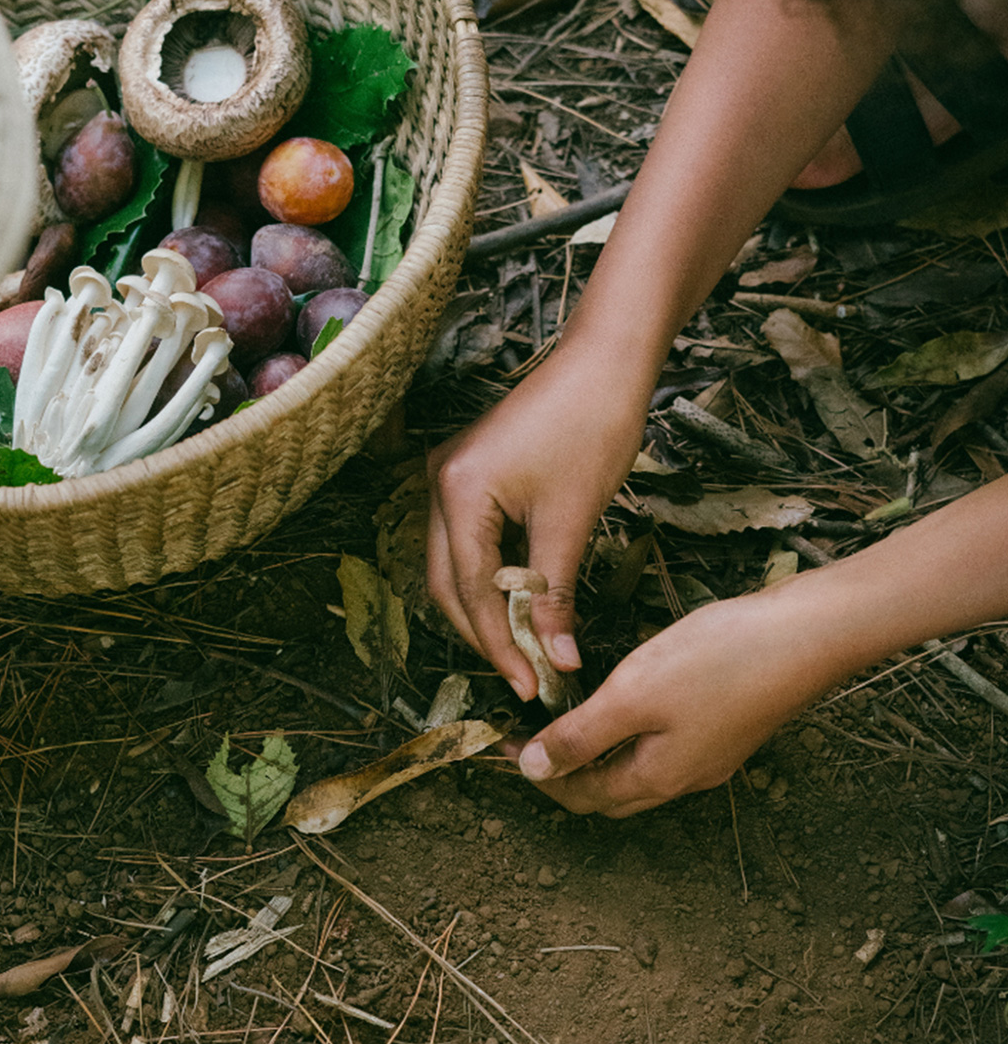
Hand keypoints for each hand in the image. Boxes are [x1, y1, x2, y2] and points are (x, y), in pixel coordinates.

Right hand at [427, 351, 647, 699]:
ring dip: (484, 608)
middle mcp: (437, 484)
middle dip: (483, 634)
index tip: (530, 684)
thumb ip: (555, 596)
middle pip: (447, 584)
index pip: (471, 591)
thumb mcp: (573, 520)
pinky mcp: (466, 473)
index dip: (499, 645)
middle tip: (524, 675)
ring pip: (453, 566)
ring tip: (524, 646)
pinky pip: (465, 540)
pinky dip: (489, 575)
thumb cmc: (594, 424)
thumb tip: (557, 659)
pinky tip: (519, 600)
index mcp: (458, 493)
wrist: (605, 359)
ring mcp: (447, 476)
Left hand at [506, 583, 834, 816]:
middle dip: (563, 772)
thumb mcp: (632, 696)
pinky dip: (628, 736)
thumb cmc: (719, 660)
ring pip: (637, 770)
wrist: (810, 633)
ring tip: (565, 721)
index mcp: (656, 777)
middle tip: (526, 739)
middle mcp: (683, 777)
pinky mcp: (726, 725)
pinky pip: (662, 747)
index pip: (580, 795)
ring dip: (596, 754)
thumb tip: (532, 770)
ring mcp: (709, 754)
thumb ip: (581, 736)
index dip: (537, 774)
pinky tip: (621, 705)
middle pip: (608, 791)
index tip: (500, 745)